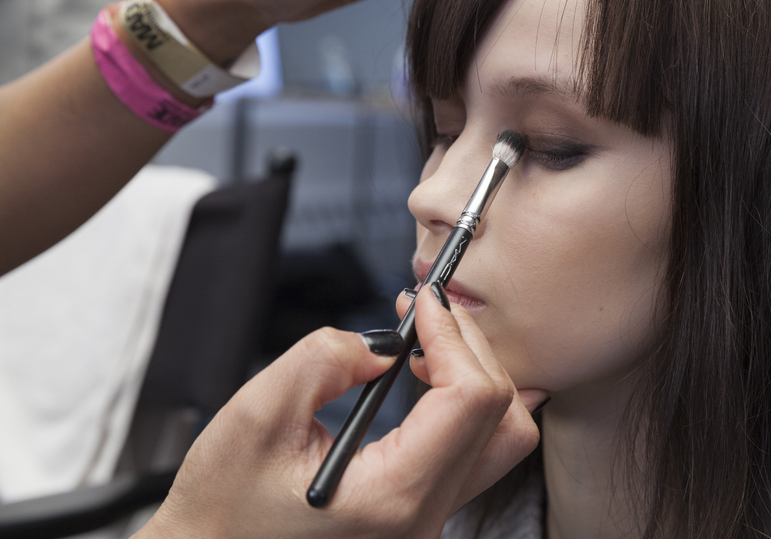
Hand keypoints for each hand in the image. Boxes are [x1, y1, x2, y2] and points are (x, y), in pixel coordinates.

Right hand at [137, 286, 540, 538]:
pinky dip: (464, 400)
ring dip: (475, 372)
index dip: (453, 335)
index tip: (422, 300)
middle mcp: (424, 518)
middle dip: (471, 346)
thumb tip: (385, 343)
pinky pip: (475, 451)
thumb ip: (324, 361)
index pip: (470, 400)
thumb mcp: (256, 415)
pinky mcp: (421, 511)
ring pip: (501, 437)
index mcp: (392, 497)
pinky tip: (427, 373)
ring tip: (427, 338)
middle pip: (503, 417)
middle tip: (428, 310)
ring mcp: (428, 519)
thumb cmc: (222, 506)